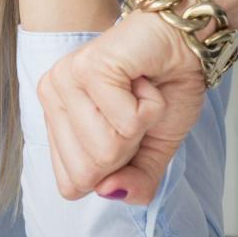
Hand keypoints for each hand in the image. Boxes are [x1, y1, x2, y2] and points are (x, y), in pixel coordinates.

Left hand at [36, 9, 206, 203]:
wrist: (186, 44)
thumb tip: (107, 192)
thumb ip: (134, 183)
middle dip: (127, 151)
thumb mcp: (152, 152)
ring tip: (139, 92)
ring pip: (106, 151)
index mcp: (56, 119)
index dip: (111, 171)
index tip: (126, 132)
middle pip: (86, 174)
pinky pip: (127, 122)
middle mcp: (51, 97)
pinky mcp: (87, 68)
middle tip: (134, 110)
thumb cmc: (165, 89)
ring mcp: (65, 80)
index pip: (70, 184)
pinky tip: (143, 79)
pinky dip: (151, 107)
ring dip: (140, 126)